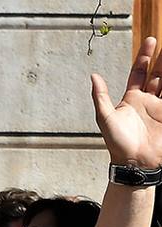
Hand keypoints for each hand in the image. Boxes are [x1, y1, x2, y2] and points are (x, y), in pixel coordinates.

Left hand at [91, 36, 161, 167]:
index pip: (139, 72)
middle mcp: (148, 100)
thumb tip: (93, 76)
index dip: (144, 57)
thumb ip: (100, 96)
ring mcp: (161, 108)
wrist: (134, 162)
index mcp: (132, 98)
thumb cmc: (117, 143)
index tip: (151, 41)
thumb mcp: (105, 117)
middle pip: (158, 74)